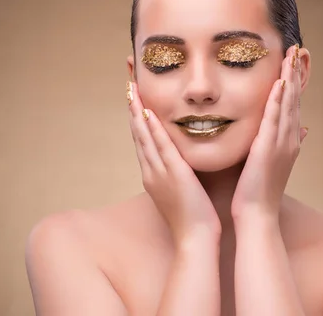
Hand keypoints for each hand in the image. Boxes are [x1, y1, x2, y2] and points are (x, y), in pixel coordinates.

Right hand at [127, 81, 221, 245]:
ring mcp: (159, 172)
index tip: (134, 96)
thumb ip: (176, 172)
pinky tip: (148, 112)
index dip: (136, 117)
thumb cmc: (192, 217)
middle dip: (132, 107)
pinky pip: (161, 148)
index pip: (142, 139)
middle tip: (128, 83)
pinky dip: (152, 129)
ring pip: (144, 136)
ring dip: (137, 111)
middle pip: (138, 133)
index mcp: (152, 173)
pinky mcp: (174, 174)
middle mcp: (151, 170)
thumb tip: (178, 159)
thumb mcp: (179, 189)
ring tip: (132, 89)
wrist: (195, 238)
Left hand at [231, 44, 308, 221]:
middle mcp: (289, 139)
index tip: (295, 61)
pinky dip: (278, 99)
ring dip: (290, 78)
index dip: (295, 82)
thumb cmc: (258, 190)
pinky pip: (274, 119)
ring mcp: (281, 143)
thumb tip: (297, 131)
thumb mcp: (271, 163)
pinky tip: (279, 82)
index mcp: (288, 141)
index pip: (292, 105)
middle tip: (299, 48)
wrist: (257, 214)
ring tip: (292, 55)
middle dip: (296, 73)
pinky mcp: (268, 148)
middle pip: (294, 99)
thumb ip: (279, 144)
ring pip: (287, 104)